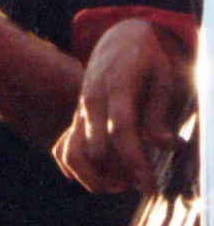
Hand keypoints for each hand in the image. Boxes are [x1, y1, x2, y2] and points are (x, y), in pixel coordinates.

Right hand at [53, 18, 189, 192]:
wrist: (117, 40)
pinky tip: (96, 177)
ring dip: (92, 178)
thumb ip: (158, 111)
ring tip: (118, 185)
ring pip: (71, 153)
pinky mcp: (76, 119)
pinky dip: (73, 168)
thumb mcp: (161, 76)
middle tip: (141, 184)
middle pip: (93, 149)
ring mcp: (80, 111)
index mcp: (115, 87)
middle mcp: (92, 102)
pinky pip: (63, 149)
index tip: (147, 185)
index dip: (134, 160)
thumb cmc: (145, 59)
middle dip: (117, 176)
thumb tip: (163, 144)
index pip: (120, 130)